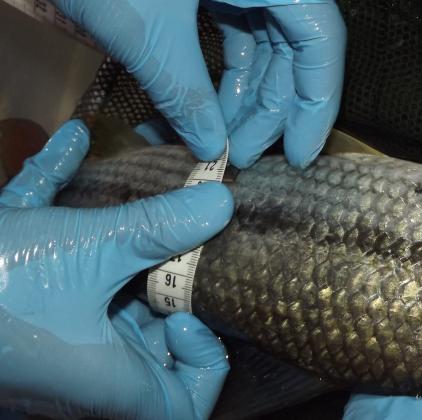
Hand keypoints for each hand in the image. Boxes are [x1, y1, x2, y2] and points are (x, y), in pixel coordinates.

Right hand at [0, 120, 233, 418]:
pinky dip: (65, 205)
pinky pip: (56, 256)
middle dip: (172, 285)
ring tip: (146, 190)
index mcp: (113, 379)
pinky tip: (69, 143)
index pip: (186, 400)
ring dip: (126, 241)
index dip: (204, 362)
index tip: (191, 310)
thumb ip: (160, 227)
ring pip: (108, 292)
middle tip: (180, 239)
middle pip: (155, 338)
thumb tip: (221, 202)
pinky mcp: (21, 300)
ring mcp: (53, 335)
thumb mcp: (89, 248)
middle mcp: (87, 366)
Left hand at [53, 0, 345, 169]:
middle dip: (271, 108)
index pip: (320, 39)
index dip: (316, 103)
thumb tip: (213, 149)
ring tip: (219, 140)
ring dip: (246, 95)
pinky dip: (222, 70)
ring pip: (264, 42)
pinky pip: (235, 30)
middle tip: (243, 156)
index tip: (299, 156)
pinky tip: (204, 107)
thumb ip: (186, 93)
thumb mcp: (145, 33)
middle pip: (294, 46)